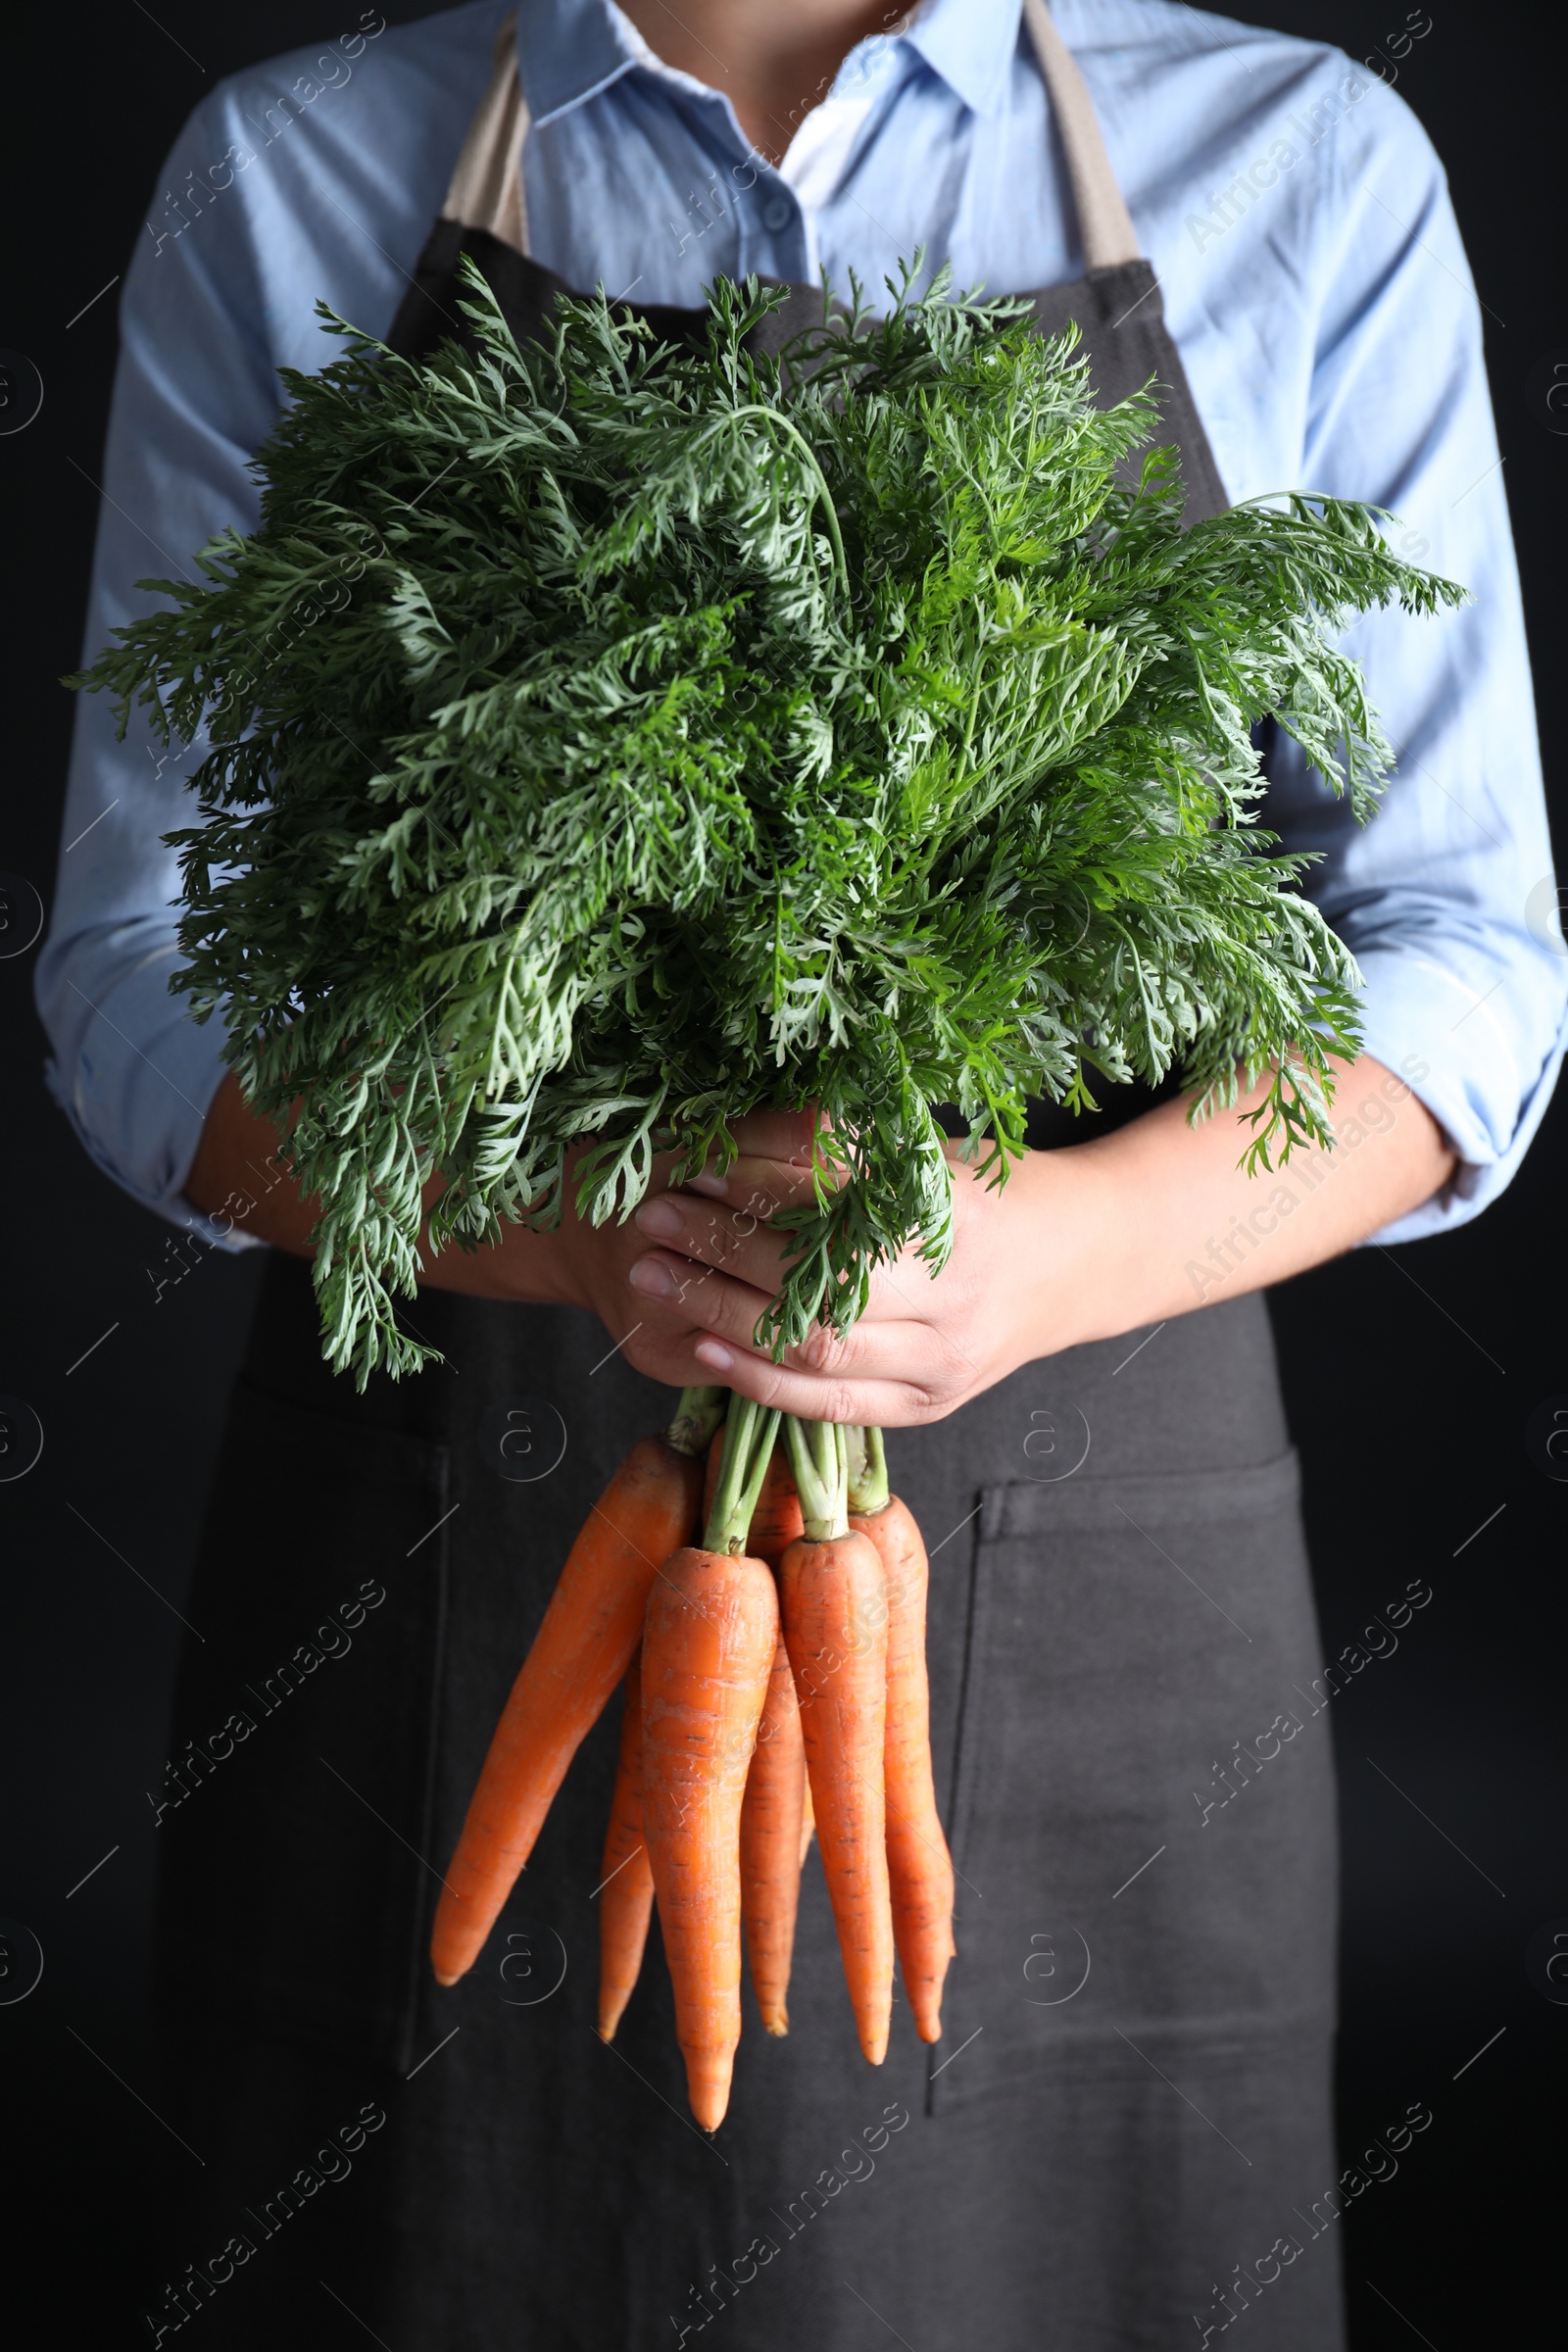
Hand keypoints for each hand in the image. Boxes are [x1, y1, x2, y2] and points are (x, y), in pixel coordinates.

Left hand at [621, 1111, 1090, 1425]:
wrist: (1079, 1263)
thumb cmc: (991, 1192)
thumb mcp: (929, 1154)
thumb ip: (843, 1149)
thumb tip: (732, 1128)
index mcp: (956, 1219)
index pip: (833, 1207)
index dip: (755, 1190)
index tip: (692, 1166)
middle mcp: (953, 1300)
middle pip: (814, 1288)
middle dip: (720, 1253)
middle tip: (653, 1218)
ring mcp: (942, 1364)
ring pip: (814, 1353)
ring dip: (720, 1316)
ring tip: (655, 1277)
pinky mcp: (929, 1407)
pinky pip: (830, 1407)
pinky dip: (759, 1382)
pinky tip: (703, 1349)